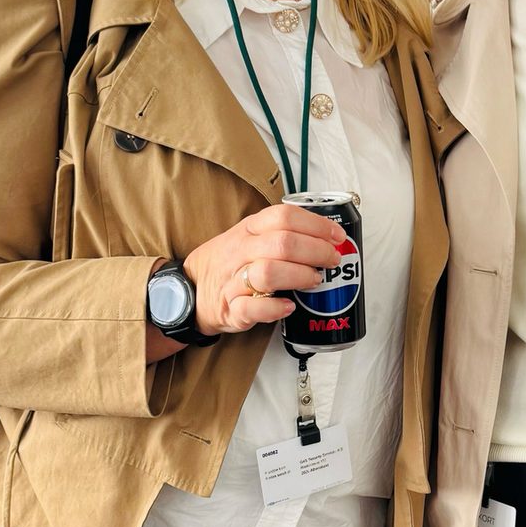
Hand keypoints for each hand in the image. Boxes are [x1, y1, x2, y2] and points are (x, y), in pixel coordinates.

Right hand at [183, 204, 342, 337]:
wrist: (189, 289)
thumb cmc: (228, 264)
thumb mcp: (248, 237)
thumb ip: (280, 234)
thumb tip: (326, 236)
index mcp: (248, 230)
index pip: (284, 217)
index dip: (316, 225)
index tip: (336, 236)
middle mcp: (241, 251)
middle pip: (282, 244)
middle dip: (316, 251)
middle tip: (332, 260)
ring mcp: (234, 281)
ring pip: (268, 272)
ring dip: (299, 276)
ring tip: (314, 280)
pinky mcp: (232, 309)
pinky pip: (253, 308)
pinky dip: (275, 309)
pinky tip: (289, 306)